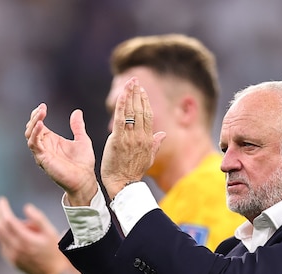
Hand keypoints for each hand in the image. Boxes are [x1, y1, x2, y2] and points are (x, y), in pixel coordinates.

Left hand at [0, 197, 70, 273]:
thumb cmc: (54, 250)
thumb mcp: (51, 232)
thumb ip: (38, 218)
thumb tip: (26, 207)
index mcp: (25, 239)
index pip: (8, 220)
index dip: (3, 208)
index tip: (2, 199)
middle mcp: (16, 248)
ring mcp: (12, 256)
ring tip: (0, 215)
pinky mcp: (11, 261)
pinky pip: (1, 245)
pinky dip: (1, 235)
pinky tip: (5, 230)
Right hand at [25, 103, 98, 205]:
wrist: (85, 180)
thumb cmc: (83, 163)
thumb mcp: (82, 140)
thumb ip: (77, 127)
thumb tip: (77, 112)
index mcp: (51, 141)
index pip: (38, 125)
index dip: (38, 115)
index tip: (43, 106)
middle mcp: (44, 146)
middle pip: (31, 128)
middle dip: (34, 117)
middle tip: (42, 108)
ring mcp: (42, 153)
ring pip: (29, 135)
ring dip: (33, 123)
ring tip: (40, 113)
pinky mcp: (42, 159)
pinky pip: (34, 144)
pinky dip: (35, 133)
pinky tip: (40, 124)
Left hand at [101, 78, 165, 198]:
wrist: (123, 185)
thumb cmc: (133, 173)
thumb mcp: (148, 158)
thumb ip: (155, 144)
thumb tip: (163, 133)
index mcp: (148, 140)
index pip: (147, 116)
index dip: (144, 101)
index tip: (141, 91)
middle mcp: (140, 136)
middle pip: (140, 110)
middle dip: (138, 94)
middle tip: (134, 81)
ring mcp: (130, 138)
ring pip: (131, 112)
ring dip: (130, 95)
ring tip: (129, 83)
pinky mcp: (117, 140)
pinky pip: (120, 119)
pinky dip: (121, 105)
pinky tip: (121, 95)